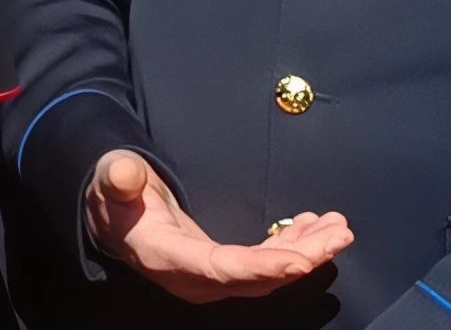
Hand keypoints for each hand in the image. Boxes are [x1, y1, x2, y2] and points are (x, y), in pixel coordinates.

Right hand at [87, 150, 352, 303]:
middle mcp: (195, 277)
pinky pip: (264, 265)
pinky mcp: (223, 268)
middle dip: (302, 258)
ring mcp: (212, 277)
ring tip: (337, 227)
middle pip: (257, 277)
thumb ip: (118, 177)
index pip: (221, 268)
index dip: (262, 267)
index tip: (301, 260)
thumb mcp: (111, 180)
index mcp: (167, 256)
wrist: (114, 217)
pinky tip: (311, 227)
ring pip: (268, 274)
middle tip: (339, 233)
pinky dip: (291, 247)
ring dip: (306, 252)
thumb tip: (123, 172)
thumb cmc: (114, 196)